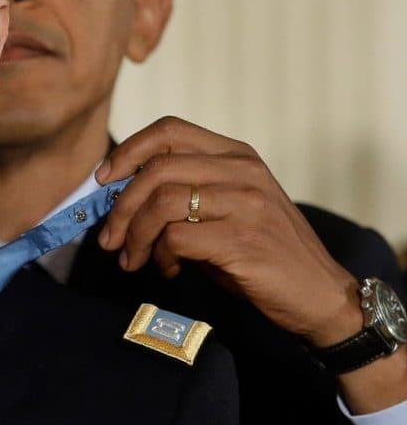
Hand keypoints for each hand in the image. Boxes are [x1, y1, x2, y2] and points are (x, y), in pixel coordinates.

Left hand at [95, 116, 359, 348]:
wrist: (320, 294)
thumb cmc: (262, 253)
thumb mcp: (226, 210)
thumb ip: (183, 195)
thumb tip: (120, 200)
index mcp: (236, 155)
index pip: (170, 130)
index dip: (129, 151)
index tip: (103, 180)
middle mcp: (242, 172)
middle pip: (157, 169)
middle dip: (120, 207)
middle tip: (109, 239)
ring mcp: (246, 204)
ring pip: (161, 203)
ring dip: (135, 236)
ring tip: (133, 259)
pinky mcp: (243, 240)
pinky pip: (176, 238)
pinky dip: (160, 256)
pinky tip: (170, 270)